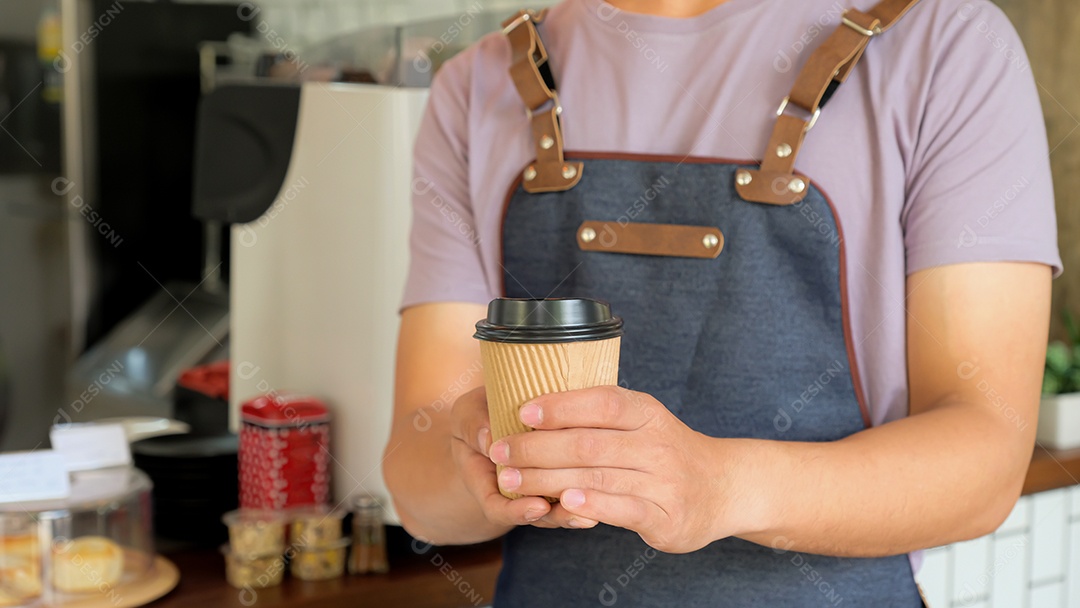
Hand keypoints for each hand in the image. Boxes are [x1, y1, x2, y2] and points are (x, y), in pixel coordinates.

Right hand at [450, 387, 587, 529]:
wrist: (495, 416)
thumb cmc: (479, 416)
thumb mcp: (467, 415)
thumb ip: (475, 425)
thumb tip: (489, 437)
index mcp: (484, 481)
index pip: (497, 508)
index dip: (516, 511)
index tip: (537, 505)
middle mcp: (513, 493)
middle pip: (534, 516)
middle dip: (554, 516)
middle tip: (571, 511)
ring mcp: (537, 490)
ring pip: (557, 511)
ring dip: (573, 511)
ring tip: (591, 512)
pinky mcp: (560, 478)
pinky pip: (573, 495)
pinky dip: (586, 496)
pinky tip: (604, 494)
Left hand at [488, 386, 743, 552]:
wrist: (723, 487)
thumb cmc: (665, 449)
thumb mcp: (643, 420)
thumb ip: (600, 415)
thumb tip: (534, 406)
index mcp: (646, 412)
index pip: (601, 402)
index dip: (560, 406)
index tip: (522, 412)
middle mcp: (655, 442)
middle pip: (587, 443)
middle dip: (536, 448)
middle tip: (500, 452)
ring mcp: (662, 480)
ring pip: (596, 476)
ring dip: (547, 479)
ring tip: (511, 481)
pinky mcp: (664, 516)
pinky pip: (623, 509)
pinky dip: (591, 505)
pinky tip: (563, 503)